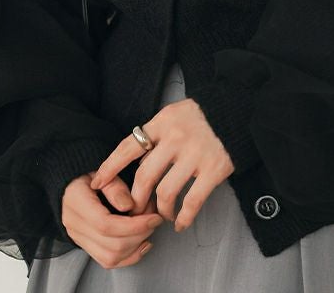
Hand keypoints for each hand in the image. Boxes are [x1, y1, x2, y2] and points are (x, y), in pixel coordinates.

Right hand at [61, 170, 164, 267]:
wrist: (73, 183)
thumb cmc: (93, 174)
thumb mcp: (104, 172)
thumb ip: (116, 187)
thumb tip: (130, 206)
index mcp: (76, 203)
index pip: (106, 225)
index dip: (134, 225)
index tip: (154, 218)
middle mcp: (74, 225)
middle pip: (111, 245)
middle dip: (139, 235)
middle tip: (155, 220)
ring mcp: (78, 238)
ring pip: (110, 258)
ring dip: (136, 247)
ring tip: (149, 229)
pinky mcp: (85, 246)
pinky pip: (107, 261)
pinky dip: (129, 256)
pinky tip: (143, 243)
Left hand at [90, 98, 234, 232]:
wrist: (237, 111)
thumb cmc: (200, 116)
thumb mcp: (172, 115)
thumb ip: (155, 135)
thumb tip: (136, 165)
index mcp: (162, 122)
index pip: (129, 146)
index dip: (110, 167)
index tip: (96, 184)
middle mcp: (176, 138)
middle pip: (145, 176)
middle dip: (136, 199)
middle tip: (135, 211)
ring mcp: (195, 154)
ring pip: (166, 192)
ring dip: (160, 210)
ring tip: (161, 216)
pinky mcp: (214, 168)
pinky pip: (192, 201)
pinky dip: (184, 217)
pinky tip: (180, 223)